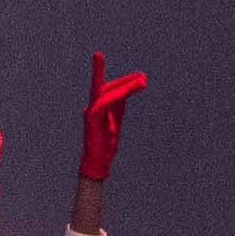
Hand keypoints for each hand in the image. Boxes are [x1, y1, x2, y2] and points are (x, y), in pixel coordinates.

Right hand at [75, 53, 147, 186]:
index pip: (109, 89)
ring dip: (126, 86)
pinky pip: (106, 102)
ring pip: (109, 92)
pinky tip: (129, 90)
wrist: (97, 161)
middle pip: (109, 87)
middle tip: (143, 77)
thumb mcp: (115, 121)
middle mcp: (92, 106)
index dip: (123, 80)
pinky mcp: (92, 117)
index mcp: (98, 107)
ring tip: (142, 82)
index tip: (139, 75)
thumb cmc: (105, 143)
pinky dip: (118, 94)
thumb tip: (125, 91)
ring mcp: (91, 111)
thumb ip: (118, 106)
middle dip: (126, 81)